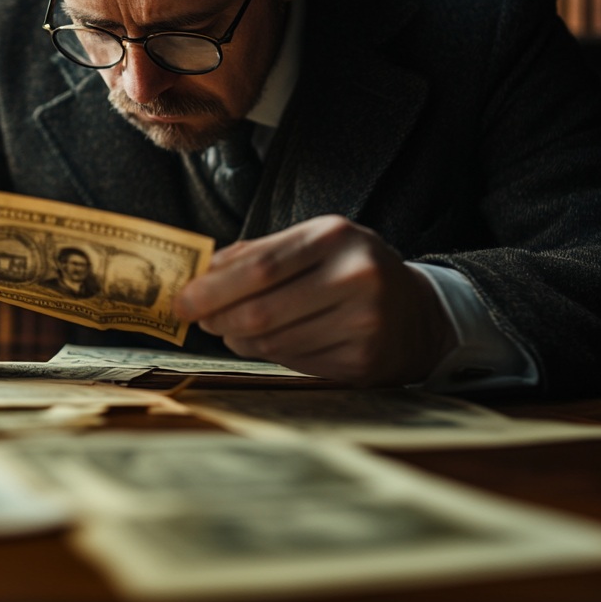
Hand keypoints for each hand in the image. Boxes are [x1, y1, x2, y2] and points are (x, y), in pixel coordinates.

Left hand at [174, 216, 453, 385]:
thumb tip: (201, 273)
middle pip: (262, 310)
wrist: (419, 313)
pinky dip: (269, 355)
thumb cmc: (351, 271)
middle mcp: (354, 277)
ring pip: (273, 342)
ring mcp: (362, 323)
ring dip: (239, 339)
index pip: (259, 267)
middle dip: (217, 318)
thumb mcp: (314, 243)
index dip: (212, 288)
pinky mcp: (363, 361)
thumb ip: (258, 253)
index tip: (181, 300)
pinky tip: (267, 343)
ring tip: (231, 329)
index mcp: (335, 237)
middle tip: (198, 320)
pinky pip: (294, 363)